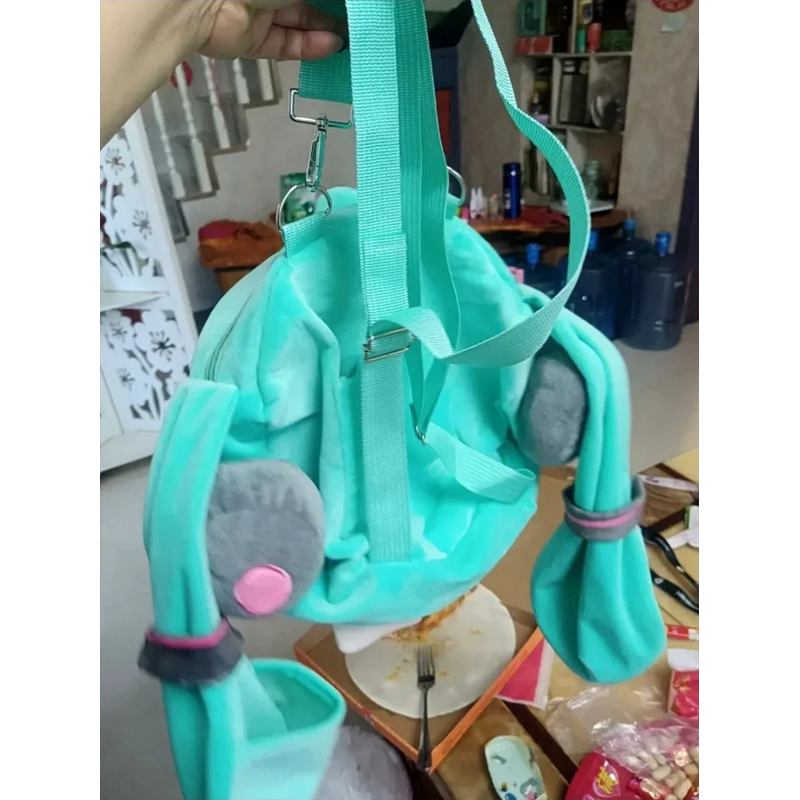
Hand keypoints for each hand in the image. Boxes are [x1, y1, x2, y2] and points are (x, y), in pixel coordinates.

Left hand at [198, 0, 344, 60]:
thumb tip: (341, 5)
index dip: (327, 0)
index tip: (350, 7)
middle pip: (302, 3)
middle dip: (329, 13)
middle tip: (355, 22)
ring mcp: (256, 12)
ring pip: (296, 24)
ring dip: (324, 31)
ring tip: (349, 38)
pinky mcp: (250, 40)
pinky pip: (284, 45)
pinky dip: (309, 47)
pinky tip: (332, 46)